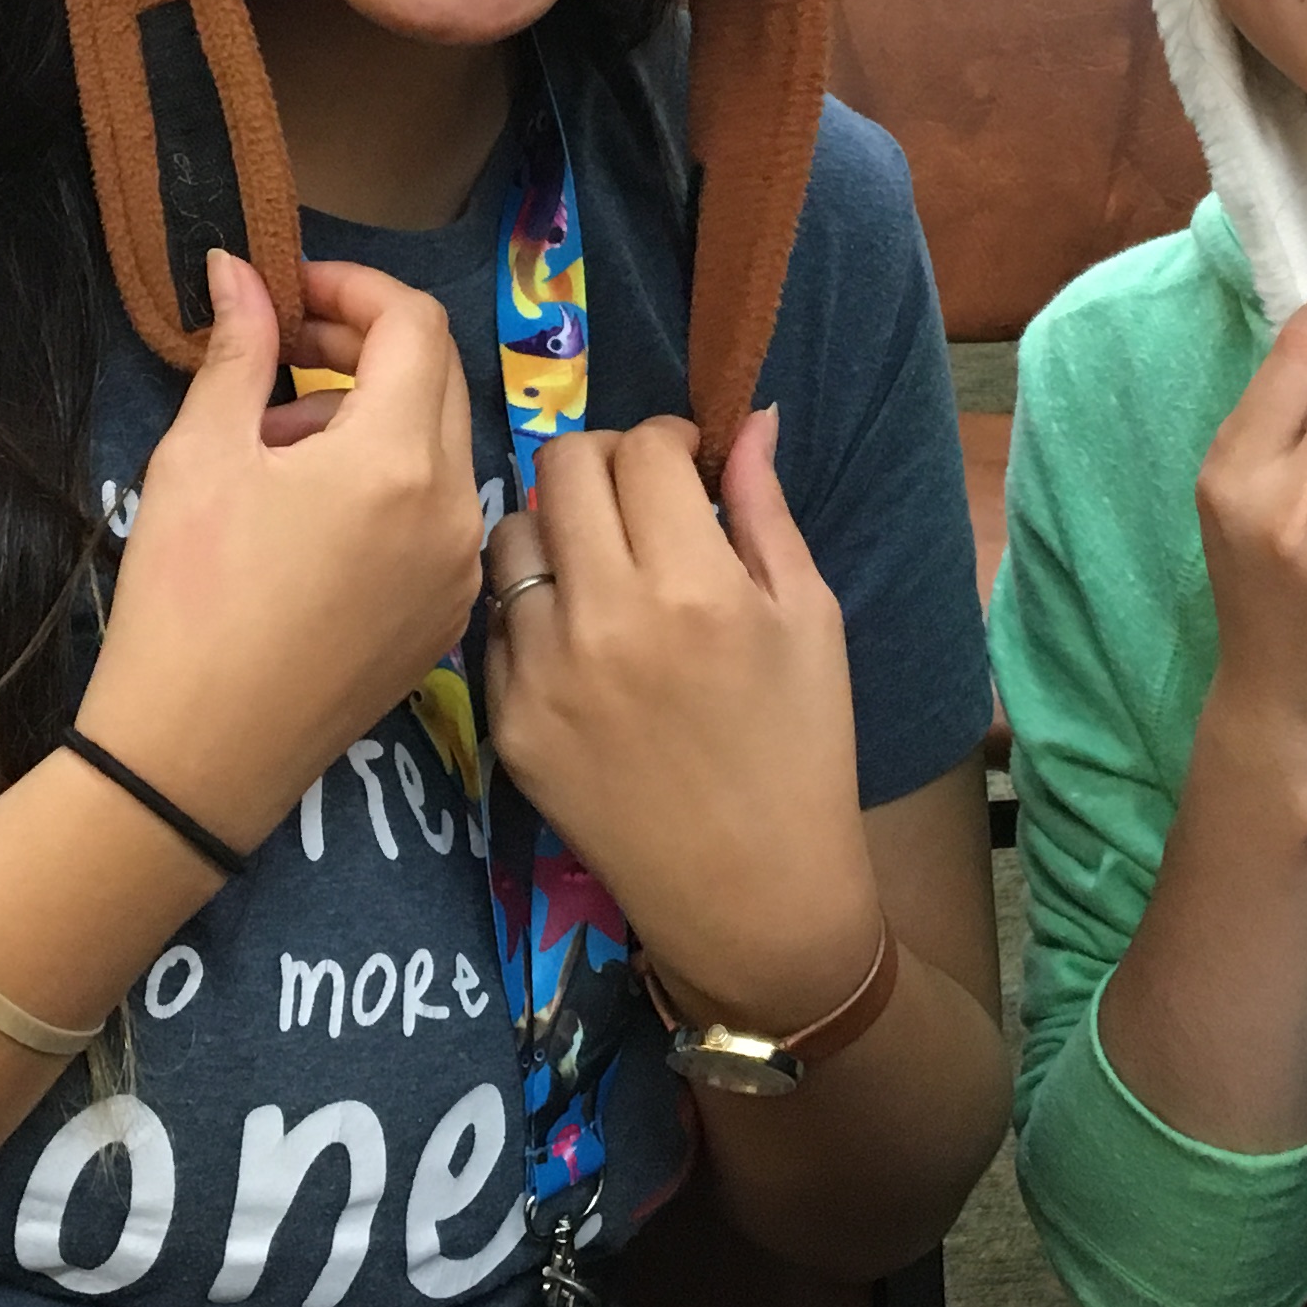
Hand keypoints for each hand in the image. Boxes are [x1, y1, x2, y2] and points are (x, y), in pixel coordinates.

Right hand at [72, 253, 482, 854]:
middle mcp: (454, 511)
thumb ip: (238, 350)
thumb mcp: (200, 456)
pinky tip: (312, 512)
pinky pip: (437, 519)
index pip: (415, 323)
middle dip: (365, 344)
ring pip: (439, 450)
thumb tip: (240, 269)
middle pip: (439, 380)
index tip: (286, 291)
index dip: (351, 287)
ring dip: (373, 416)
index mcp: (399, 459)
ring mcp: (459, 574)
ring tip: (278, 438)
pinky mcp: (445, 623)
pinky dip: (389, 486)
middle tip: (284, 346)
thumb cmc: (187, 598)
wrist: (195, 760)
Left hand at [484, 410, 882, 1029]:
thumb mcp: (810, 618)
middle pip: (561, 468)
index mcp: (695, 587)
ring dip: (554, 528)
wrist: (749, 890)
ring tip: (599, 565)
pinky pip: (496, 620)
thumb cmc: (801, 748)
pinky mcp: (506, 720)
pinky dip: (532, 608)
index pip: (642, 448)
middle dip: (604, 462)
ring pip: (511, 533)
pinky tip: (579, 639)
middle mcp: (606, 619)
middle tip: (636, 500)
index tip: (685, 465)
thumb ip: (764, 509)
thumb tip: (747, 416)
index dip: (668, 438)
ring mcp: (543, 672)